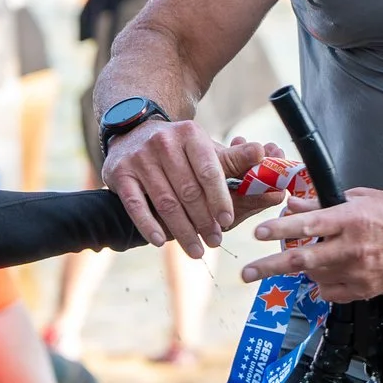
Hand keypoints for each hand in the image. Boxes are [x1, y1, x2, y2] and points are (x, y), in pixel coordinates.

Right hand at [103, 118, 279, 258]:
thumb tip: (263, 154)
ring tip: (196, 250)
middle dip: (203, 221)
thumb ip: (234, 159)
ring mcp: (139, 158)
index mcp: (190, 135)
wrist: (132, 132)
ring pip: (165, 202)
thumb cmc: (179, 148)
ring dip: (182, 230)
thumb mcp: (205, 149)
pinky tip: (161, 242)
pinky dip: (149, 225)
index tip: (227, 221)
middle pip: (187, 191)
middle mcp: (163, 143)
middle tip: (214, 241)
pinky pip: (136, 205)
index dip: (219, 198)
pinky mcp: (119, 173)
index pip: (208, 170)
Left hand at [240, 188, 382, 303]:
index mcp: (353, 219)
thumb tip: (294, 205)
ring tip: (298, 260)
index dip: (280, 229)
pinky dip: (322, 284)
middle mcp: (354, 247)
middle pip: (303, 259)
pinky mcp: (367, 289)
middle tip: (247, 272)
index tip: (259, 233)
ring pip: (314, 276)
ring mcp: (360, 272)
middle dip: (269, 266)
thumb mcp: (363, 198)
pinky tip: (326, 273)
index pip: (308, 224)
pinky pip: (331, 292)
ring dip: (301, 269)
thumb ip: (326, 204)